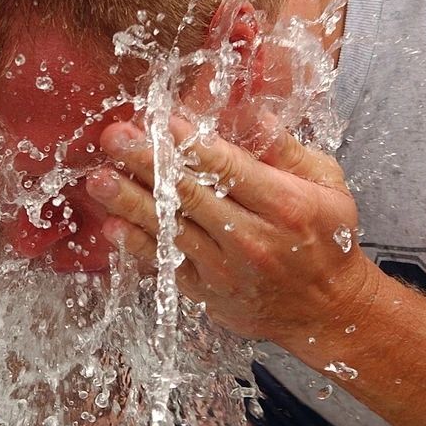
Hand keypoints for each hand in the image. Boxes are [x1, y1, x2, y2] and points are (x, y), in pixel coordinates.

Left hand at [86, 116, 376, 362]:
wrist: (327, 310)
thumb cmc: (327, 239)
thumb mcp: (328, 186)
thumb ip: (289, 151)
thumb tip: (256, 116)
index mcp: (285, 205)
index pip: (229, 168)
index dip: (191, 144)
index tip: (161, 121)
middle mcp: (253, 237)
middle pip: (191, 195)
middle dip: (148, 164)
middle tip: (115, 139)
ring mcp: (227, 270)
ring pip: (171, 230)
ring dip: (130, 204)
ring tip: (98, 181)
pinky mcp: (209, 294)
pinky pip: (167, 266)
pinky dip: (138, 247)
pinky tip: (112, 227)